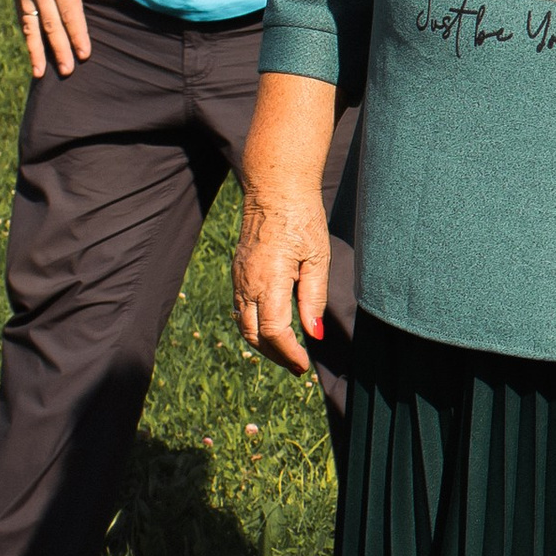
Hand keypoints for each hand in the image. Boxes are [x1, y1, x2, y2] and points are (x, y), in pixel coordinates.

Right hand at [4, 0, 88, 76]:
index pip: (72, 14)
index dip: (78, 36)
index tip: (85, 54)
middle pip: (52, 25)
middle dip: (61, 50)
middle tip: (69, 71)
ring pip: (31, 26)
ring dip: (37, 50)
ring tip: (41, 73)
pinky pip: (21, 16)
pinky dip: (26, 34)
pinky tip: (30, 49)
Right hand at [233, 187, 331, 376]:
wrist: (274, 190)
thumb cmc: (302, 219)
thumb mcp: (317, 258)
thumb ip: (313, 299)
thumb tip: (315, 334)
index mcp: (269, 280)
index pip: (274, 332)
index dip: (288, 353)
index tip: (303, 366)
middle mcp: (247, 283)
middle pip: (254, 334)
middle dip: (275, 355)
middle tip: (296, 366)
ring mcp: (239, 277)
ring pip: (243, 324)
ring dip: (263, 343)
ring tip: (286, 353)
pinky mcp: (238, 272)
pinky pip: (241, 308)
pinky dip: (254, 326)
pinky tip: (272, 329)